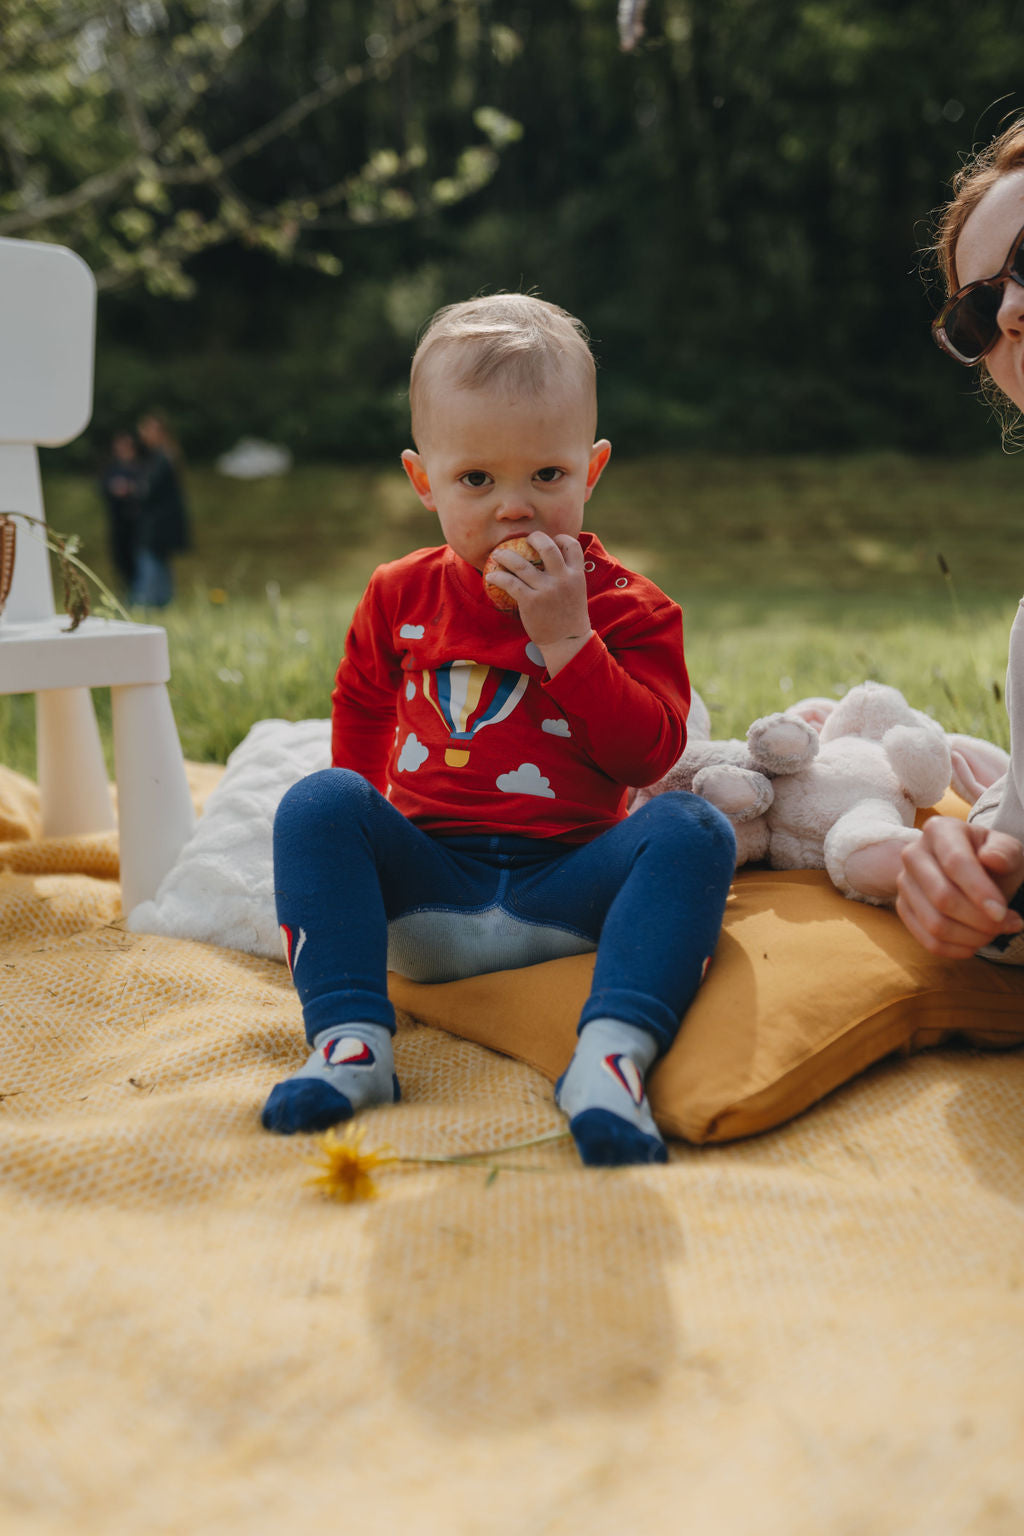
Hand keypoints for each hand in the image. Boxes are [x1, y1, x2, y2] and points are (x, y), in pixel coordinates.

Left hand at [486, 532, 591, 674]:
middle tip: (524, 539)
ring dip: (506, 555)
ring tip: (498, 554)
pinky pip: (510, 582)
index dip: (560, 538)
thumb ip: (566, 576)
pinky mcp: (530, 601)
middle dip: (533, 537)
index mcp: (576, 574)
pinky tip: (491, 576)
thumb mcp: (576, 591)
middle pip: (546, 546)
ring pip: (521, 563)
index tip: (551, 540)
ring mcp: (546, 589)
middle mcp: (562, 578)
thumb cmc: (568, 616)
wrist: (566, 642)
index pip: (571, 545)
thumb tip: (551, 562)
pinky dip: (498, 576)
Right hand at [895, 816, 1023, 957]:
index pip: (955, 862)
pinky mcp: (903, 908)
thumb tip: (991, 859)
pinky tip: (976, 944)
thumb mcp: (1007, 850)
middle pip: (942, 896)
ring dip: (971, 937)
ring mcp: (904, 883)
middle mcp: (913, 854)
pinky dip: (956, 949)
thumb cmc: (992, 860)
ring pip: (934, 923)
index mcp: (939, 830)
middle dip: (979, 919)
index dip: (979, 891)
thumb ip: (1005, 851)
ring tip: (994, 932)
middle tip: (1006, 924)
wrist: (975, 873)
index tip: (1002, 913)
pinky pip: (927, 940)